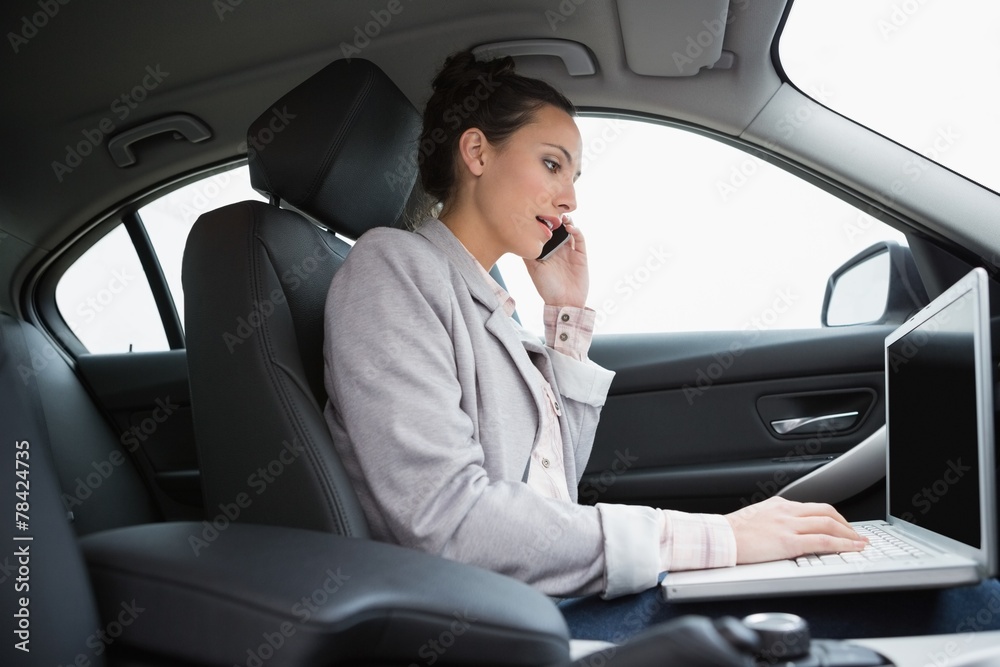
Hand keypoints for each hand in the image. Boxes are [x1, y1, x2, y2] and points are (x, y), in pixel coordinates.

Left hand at [523, 218, 588, 307]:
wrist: (564, 302)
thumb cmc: (546, 288)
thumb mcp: (533, 269)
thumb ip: (528, 254)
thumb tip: (518, 237)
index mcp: (546, 251)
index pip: (546, 232)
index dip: (544, 221)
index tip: (540, 211)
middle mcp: (558, 249)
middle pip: (558, 228)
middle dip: (556, 217)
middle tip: (552, 209)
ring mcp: (570, 251)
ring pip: (570, 230)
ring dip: (567, 222)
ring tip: (562, 217)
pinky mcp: (581, 255)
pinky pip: (580, 239)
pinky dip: (577, 231)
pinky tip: (570, 228)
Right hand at [725, 496, 867, 563]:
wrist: (718, 538)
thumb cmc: (730, 533)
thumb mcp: (755, 518)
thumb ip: (773, 521)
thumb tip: (785, 532)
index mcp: (778, 505)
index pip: (813, 507)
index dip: (833, 517)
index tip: (842, 525)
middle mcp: (786, 511)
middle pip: (826, 512)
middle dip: (846, 524)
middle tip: (857, 534)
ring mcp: (788, 525)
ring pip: (828, 524)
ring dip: (849, 534)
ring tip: (860, 543)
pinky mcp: (788, 542)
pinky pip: (822, 541)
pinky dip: (842, 544)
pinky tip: (851, 548)